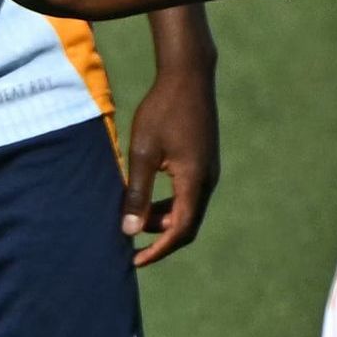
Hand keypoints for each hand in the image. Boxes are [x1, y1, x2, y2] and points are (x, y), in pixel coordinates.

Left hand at [119, 53, 218, 264]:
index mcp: (195, 181)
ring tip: (130, 218)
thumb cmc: (162, 110)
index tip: (134, 260)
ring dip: (160, 219)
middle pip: (186, 223)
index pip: (180, 229)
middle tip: (127, 243)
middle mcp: (207, 179)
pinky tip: (143, 198)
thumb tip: (129, 231)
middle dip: (158, 237)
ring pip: (186, 208)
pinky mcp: (203, 161)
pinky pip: (187, 194)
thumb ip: (137, 193)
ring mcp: (208, 170)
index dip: (158, 250)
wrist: (188, 76)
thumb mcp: (142, 152)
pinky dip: (167, 203)